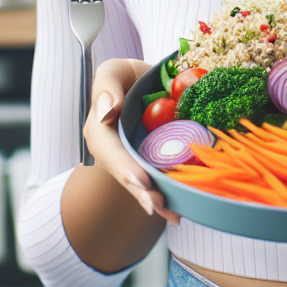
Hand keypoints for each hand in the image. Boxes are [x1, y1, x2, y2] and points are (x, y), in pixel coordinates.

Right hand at [83, 58, 180, 224]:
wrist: (144, 82)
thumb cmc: (123, 79)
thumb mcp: (111, 73)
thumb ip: (106, 88)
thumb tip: (108, 112)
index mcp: (102, 132)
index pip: (111, 153)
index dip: (125, 168)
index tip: (141, 181)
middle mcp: (118, 151)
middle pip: (128, 175)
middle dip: (143, 192)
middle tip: (159, 207)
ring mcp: (137, 157)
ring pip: (145, 181)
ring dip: (158, 198)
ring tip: (173, 214)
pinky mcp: (156, 157)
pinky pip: (163, 173)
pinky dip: (173, 189)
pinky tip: (185, 204)